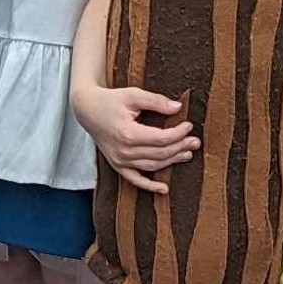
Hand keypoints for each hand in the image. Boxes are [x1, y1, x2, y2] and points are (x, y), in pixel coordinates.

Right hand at [72, 78, 198, 191]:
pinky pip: (135, 180)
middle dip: (180, 147)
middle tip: (195, 141)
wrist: (87, 110)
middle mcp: (123, 151)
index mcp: (127, 133)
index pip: (161, 138)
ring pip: (152, 166)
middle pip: (160, 153)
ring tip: (187, 154)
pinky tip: (164, 189)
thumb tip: (177, 108)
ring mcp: (119, 160)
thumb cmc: (110, 100)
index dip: (178, 133)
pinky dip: (149, 186)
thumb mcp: (133, 95)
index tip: (189, 125)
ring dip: (172, 161)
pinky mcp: (117, 165)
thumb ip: (156, 101)